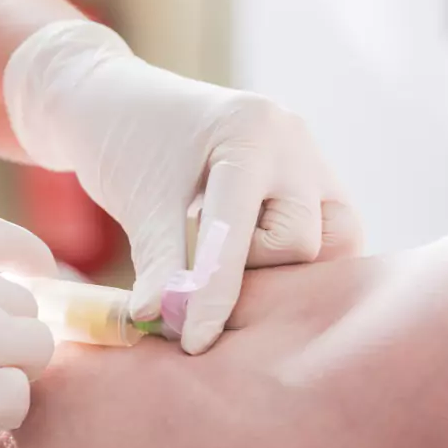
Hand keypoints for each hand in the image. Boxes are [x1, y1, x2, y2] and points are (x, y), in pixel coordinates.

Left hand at [5, 19, 358, 352]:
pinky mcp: (312, 176)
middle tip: (205, 264)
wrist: (118, 104)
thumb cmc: (125, 146)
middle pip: (302, 243)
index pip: (246, 236)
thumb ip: (161, 267)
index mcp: (252, 133)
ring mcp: (309, 156)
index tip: (194, 343)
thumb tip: (165, 322)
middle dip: (255, 269)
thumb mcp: (140, 206)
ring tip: (233, 253)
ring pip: (330, 241)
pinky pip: (327, 232)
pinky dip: (291, 255)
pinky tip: (250, 250)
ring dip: (284, 264)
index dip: (216, 296)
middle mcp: (293, 140)